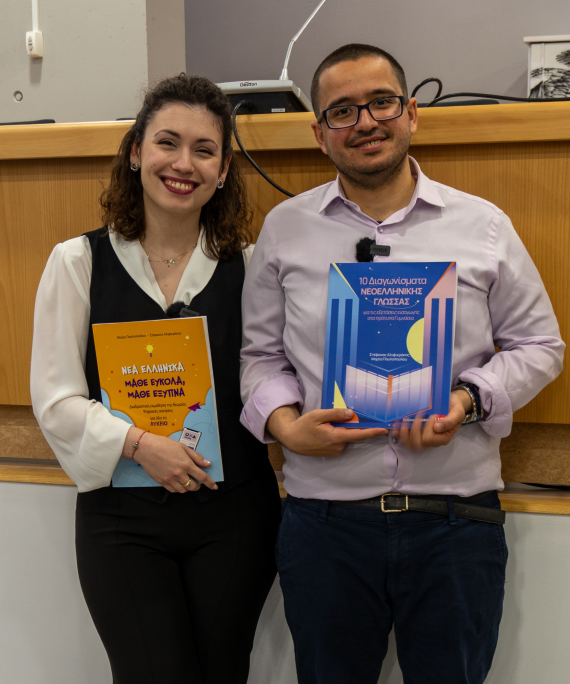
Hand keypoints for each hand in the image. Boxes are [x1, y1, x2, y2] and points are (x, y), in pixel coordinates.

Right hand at [122, 428, 217, 492]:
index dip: (209, 483)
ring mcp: (170, 479)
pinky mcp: (162, 482)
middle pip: (193, 486)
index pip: (202, 477)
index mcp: (186, 464)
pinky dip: (178, 489)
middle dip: (197, 486)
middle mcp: (179, 473)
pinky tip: (178, 483)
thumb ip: (196, 457)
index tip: (214, 487)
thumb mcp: (183, 447)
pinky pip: (173, 490)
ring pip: (183, 490)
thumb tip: (207, 464)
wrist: (146, 448)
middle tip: (197, 482)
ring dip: (188, 488)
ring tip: (187, 482)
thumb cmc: (165, 445)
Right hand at [267, 405, 388, 457]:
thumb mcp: (318, 415)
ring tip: (325, 425)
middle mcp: (338, 446)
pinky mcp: (332, 452)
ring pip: (345, 437)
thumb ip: (335, 414)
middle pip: (351, 433)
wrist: (292, 439)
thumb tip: (351, 413)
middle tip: (335, 418)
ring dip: (341, 429)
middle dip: (349, 425)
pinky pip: (340, 440)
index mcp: (336, 437)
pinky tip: (325, 431)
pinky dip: (337, 434)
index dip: (372, 432)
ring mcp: (335, 451)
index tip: (384, 429)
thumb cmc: (304, 426)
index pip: (359, 434)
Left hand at [393, 390, 468, 451]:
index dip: (427, 427)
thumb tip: (437, 427)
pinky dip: (399, 435)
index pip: (430, 439)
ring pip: (410, 445)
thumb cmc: (454, 408)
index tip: (432, 415)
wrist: (451, 403)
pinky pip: (405, 440)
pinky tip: (395, 427)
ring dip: (404, 434)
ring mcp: (423, 439)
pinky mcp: (416, 435)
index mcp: (443, 438)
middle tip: (418, 415)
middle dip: (414, 429)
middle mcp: (433, 441)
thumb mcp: (458, 412)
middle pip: (418, 444)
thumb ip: (450, 421)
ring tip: (404, 421)